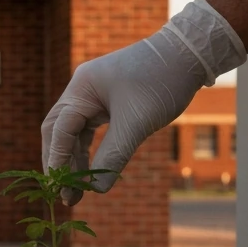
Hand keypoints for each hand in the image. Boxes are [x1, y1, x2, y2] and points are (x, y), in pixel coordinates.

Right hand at [41, 0, 246, 204]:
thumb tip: (96, 190)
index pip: (60, 130)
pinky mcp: (106, 101)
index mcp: (81, 89)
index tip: (60, 188)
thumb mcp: (137, 123)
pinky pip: (88, 130)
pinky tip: (90, 171)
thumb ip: (113, 156)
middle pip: (57, 131)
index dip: (58, 160)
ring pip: (72, 133)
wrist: (189, 53)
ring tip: (77, 191)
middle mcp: (81, 90)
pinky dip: (87, 151)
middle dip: (59, 163)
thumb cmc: (162, 82)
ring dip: (73, 160)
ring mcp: (92, 95)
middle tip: (63, 193)